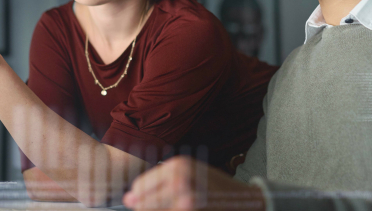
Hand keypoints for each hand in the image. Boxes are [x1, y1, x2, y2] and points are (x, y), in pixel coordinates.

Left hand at [123, 156, 265, 210]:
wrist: (245, 202)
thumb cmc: (214, 189)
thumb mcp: (189, 175)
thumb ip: (158, 184)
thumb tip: (127, 199)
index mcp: (177, 166)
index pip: (139, 187)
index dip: (140, 199)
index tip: (147, 202)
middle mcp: (180, 181)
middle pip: (143, 204)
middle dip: (148, 208)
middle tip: (173, 205)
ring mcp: (185, 201)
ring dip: (160, 210)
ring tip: (177, 206)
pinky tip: (179, 209)